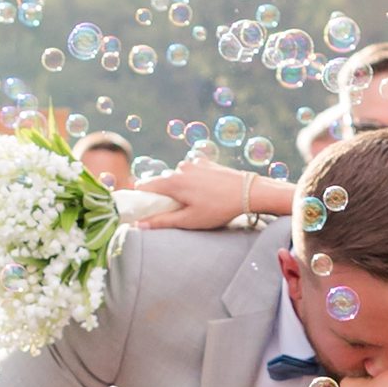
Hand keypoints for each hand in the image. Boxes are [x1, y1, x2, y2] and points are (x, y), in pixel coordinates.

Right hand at [127, 156, 274, 229]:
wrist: (249, 192)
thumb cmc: (218, 209)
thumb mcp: (189, 220)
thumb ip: (162, 221)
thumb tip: (138, 225)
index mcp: (172, 182)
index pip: (143, 186)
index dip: (140, 198)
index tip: (142, 209)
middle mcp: (179, 168)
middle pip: (160, 182)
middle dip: (163, 195)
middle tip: (176, 210)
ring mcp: (193, 163)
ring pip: (177, 176)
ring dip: (180, 187)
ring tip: (195, 202)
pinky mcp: (205, 161)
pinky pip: (191, 171)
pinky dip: (193, 180)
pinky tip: (205, 191)